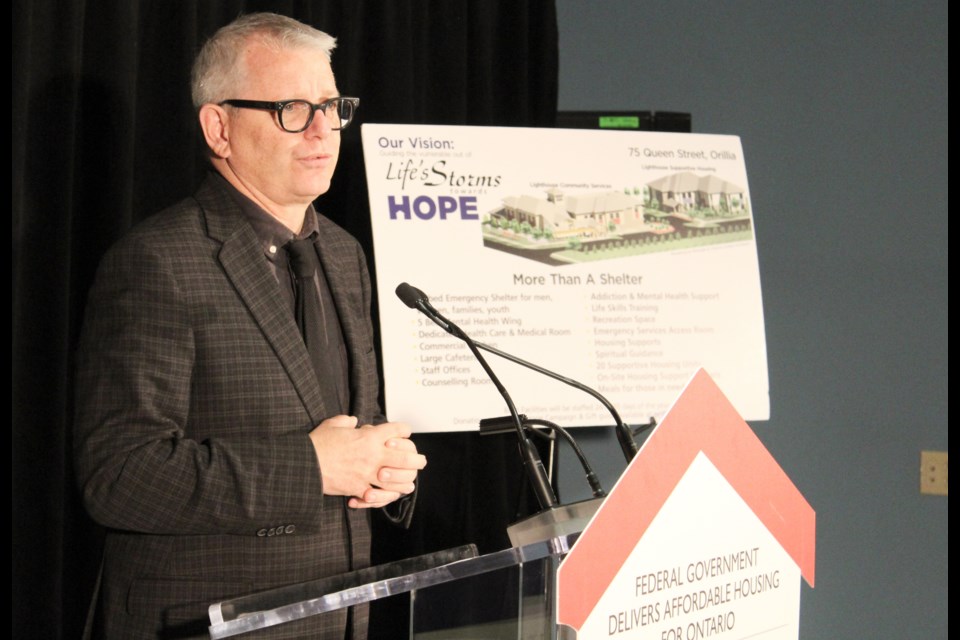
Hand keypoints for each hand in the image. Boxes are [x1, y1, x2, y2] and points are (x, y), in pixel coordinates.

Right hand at [309, 417, 425, 507]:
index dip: (403, 430)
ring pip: (397, 479)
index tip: (406, 432)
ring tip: (411, 481)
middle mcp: (372, 455)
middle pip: (405, 457)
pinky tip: (393, 494)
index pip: (396, 430)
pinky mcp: (359, 489)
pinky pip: (379, 495)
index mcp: (368, 437)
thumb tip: (352, 421)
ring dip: (407, 480)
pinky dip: (387, 496)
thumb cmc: (317, 443)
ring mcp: (367, 474)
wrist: (304, 465)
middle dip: (416, 459)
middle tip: (422, 461)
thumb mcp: (333, 424)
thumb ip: (346, 421)